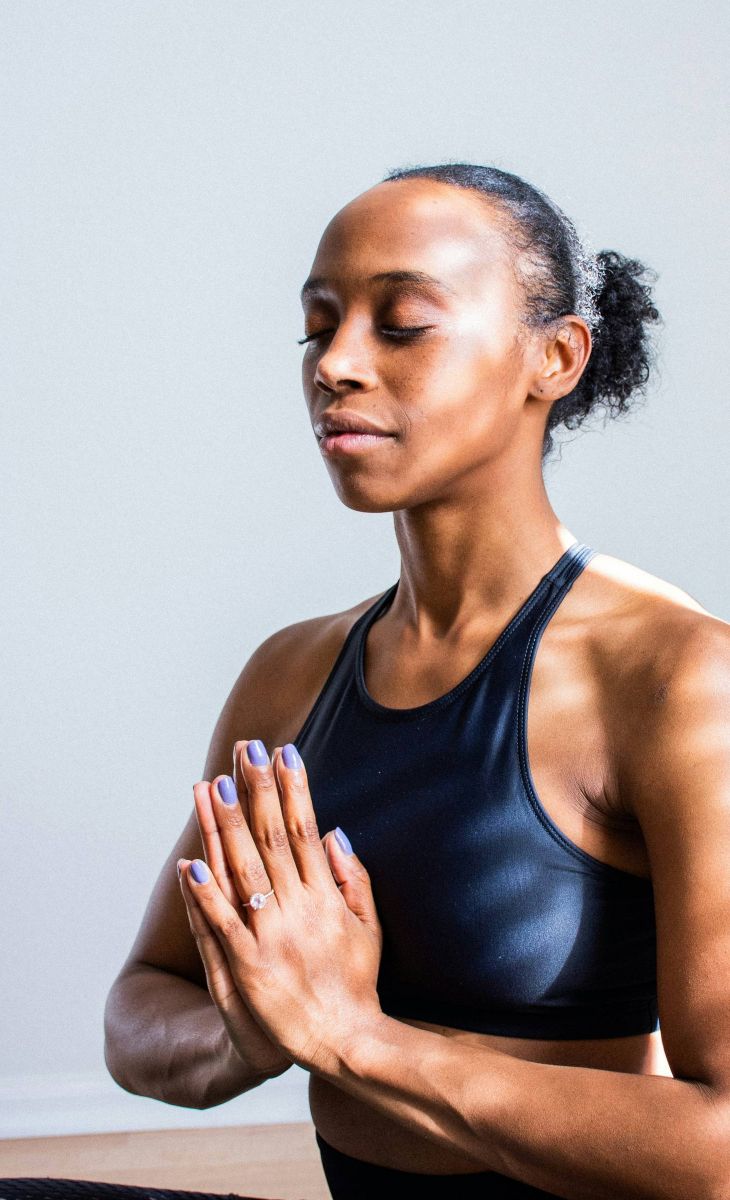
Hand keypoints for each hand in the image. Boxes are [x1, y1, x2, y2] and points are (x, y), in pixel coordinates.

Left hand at [178, 738, 384, 1075]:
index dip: (293, 788)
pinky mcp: (248, 968)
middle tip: (245, 750)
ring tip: (212, 786)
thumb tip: (334, 833)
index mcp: (327, 896)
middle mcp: (300, 909)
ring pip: (244, 872)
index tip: (282, 751)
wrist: (345, 1042)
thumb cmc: (356, 984)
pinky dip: (205, 895)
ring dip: (226, 827)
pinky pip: (222, 926)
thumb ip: (355, 879)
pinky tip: (190, 862)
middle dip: (258, 790)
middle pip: (272, 839)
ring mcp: (272, 938)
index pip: (304, 829)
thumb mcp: (370, 927)